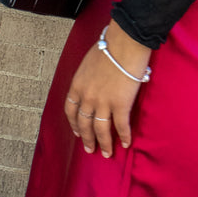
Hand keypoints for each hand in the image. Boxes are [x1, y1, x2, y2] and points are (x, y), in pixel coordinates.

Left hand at [64, 19, 151, 157]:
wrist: (124, 44)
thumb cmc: (110, 46)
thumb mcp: (89, 62)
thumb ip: (88, 77)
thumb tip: (95, 82)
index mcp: (77, 85)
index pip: (71, 110)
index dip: (73, 123)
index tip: (77, 131)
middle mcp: (87, 97)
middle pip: (84, 124)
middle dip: (87, 138)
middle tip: (89, 149)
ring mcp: (103, 103)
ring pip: (101, 130)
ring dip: (104, 143)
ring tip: (106, 153)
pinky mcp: (121, 105)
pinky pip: (121, 126)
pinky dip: (124, 136)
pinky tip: (126, 143)